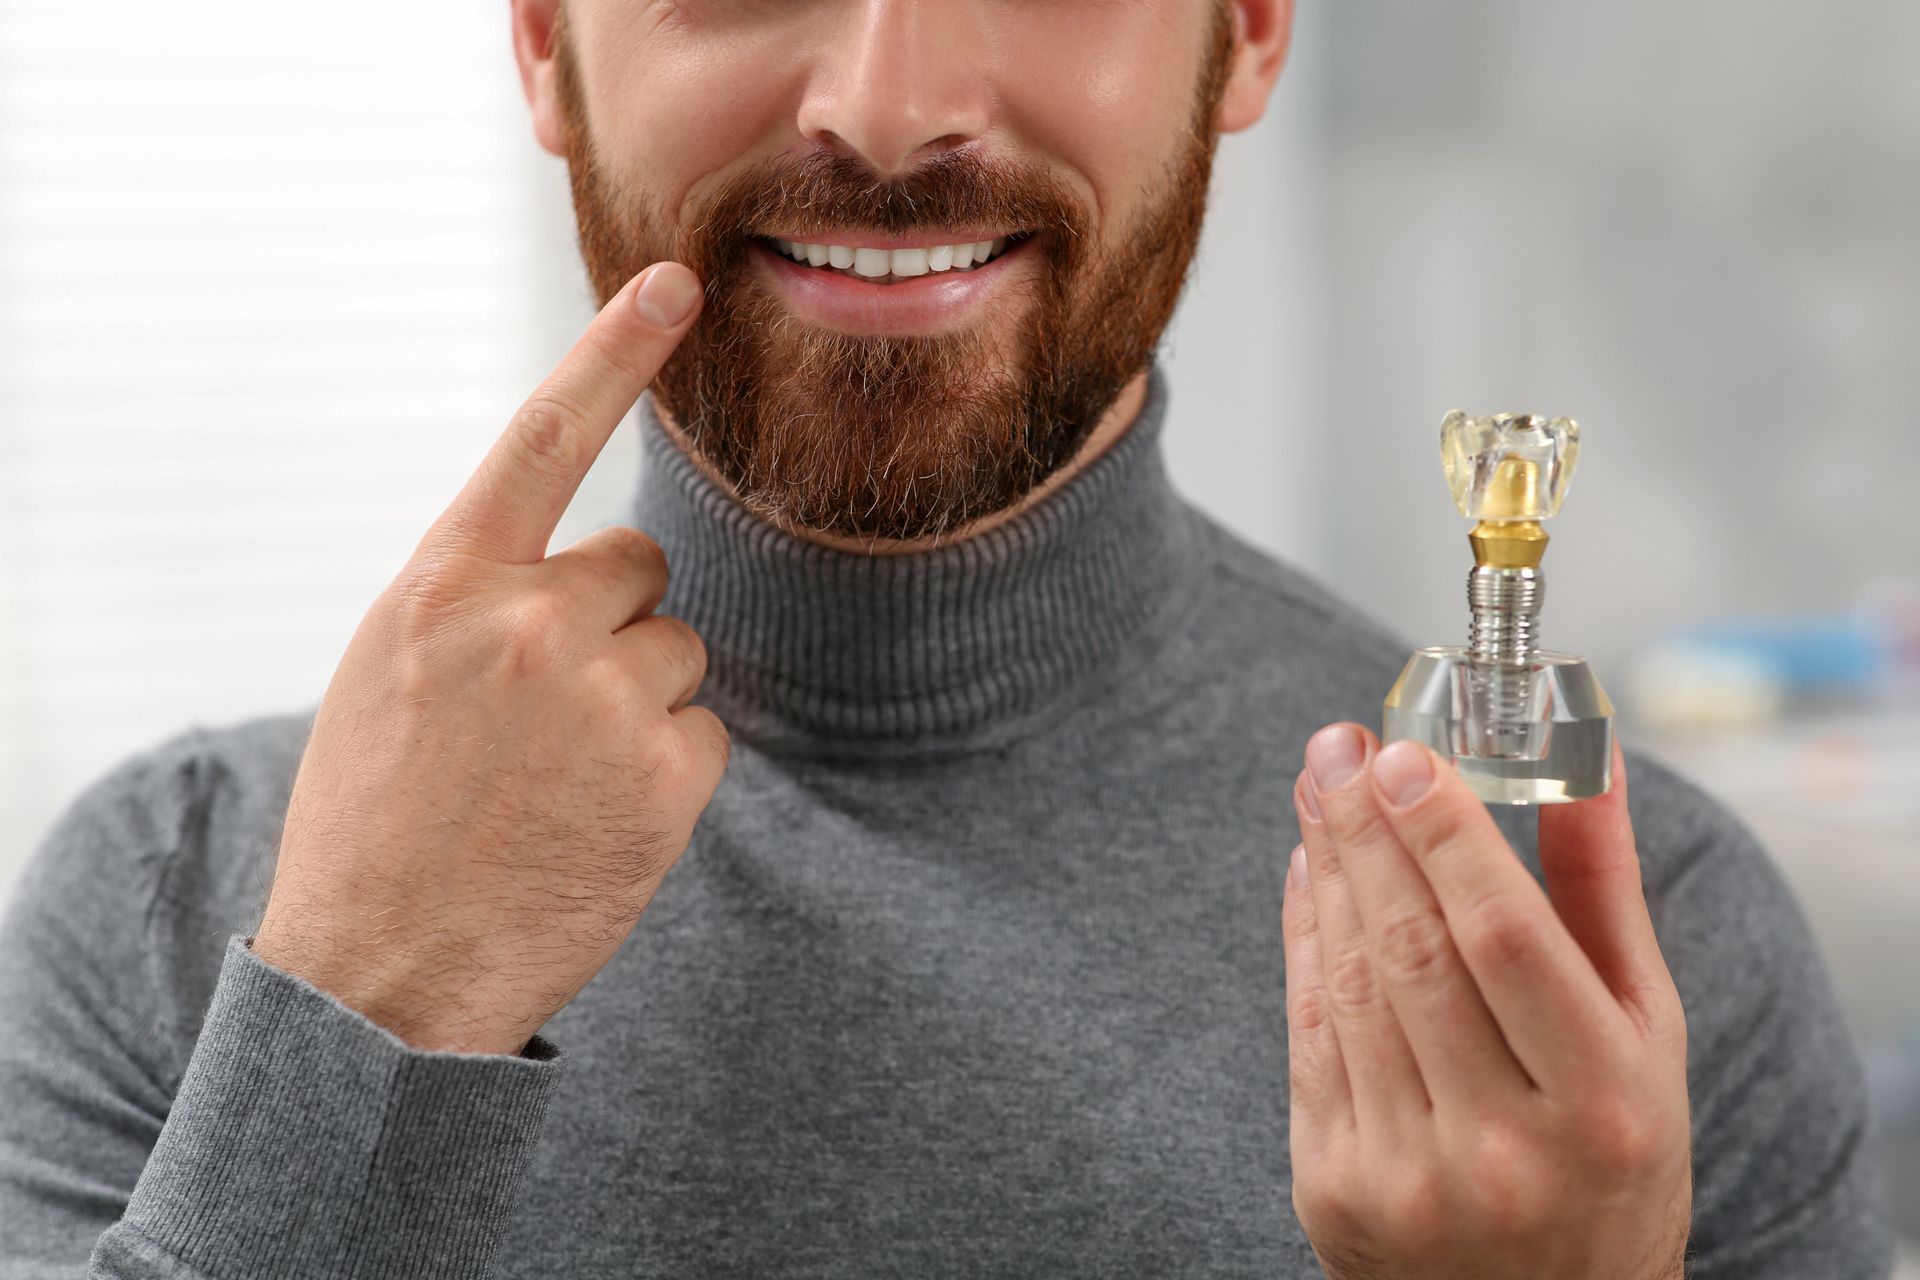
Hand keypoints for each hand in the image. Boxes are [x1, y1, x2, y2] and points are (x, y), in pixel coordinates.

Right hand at [253, 263, 723, 1055]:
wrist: (381, 974)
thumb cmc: (379, 820)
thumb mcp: (390, 677)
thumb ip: (477, 601)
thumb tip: (575, 566)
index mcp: (446, 587)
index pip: (543, 439)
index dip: (614, 353)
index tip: (676, 285)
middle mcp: (529, 622)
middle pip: (639, 572)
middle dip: (612, 628)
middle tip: (546, 716)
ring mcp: (603, 697)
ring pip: (678, 653)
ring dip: (640, 703)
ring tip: (560, 779)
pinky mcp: (666, 774)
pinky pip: (704, 730)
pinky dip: (667, 771)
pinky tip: (599, 821)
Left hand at [1282, 725, 1690, 1278]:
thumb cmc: (1611, 1154)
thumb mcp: (1646, 1034)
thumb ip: (1607, 891)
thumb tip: (1587, 754)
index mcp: (1600, 1108)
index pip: (1504, 941)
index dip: (1446, 837)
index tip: (1405, 752)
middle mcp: (1501, 1150)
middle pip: (1411, 950)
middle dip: (1366, 830)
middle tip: (1339, 745)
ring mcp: (1406, 1175)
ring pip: (1349, 983)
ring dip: (1327, 869)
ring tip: (1319, 787)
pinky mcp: (1332, 1186)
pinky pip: (1307, 1031)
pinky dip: (1303, 937)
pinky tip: (1309, 870)